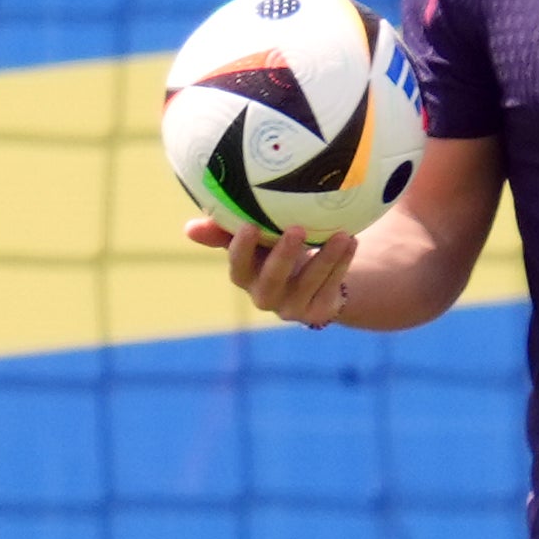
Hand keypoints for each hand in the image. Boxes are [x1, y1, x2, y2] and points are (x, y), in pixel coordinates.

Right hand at [185, 215, 355, 327]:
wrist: (315, 279)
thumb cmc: (276, 247)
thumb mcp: (256, 237)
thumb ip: (228, 228)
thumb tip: (188, 229)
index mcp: (247, 276)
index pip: (238, 268)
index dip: (240, 251)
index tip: (247, 225)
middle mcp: (266, 296)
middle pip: (272, 280)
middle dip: (284, 256)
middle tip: (297, 229)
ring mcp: (293, 307)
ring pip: (308, 284)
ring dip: (325, 259)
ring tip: (341, 234)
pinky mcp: (318, 312)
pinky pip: (331, 287)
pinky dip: (342, 263)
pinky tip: (351, 241)